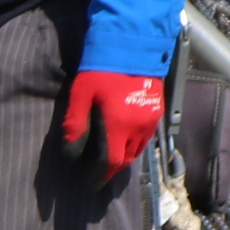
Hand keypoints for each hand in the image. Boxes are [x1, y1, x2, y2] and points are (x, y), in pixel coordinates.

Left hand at [58, 70, 164, 185]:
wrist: (132, 45)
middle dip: (112, 169)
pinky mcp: (158, 109)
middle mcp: (140, 127)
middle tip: (98, 173)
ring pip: (139, 149)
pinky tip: (123, 139)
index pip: (111, 163)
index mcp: (120, 126)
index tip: (91, 184)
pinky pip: (147, 136)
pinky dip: (134, 144)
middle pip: (127, 159)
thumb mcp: (80, 97)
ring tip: (110, 158)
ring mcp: (152, 119)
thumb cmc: (101, 69)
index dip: (100, 176)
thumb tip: (71, 154)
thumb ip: (75, 126)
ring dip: (124, 157)